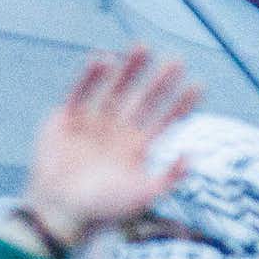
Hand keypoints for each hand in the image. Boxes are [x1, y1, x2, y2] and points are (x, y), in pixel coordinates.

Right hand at [14, 48, 199, 255]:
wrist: (60, 210)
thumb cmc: (103, 210)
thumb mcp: (143, 196)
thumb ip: (169, 176)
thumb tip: (193, 154)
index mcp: (138, 149)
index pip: (165, 120)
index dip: (181, 104)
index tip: (198, 85)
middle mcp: (118, 131)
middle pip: (142, 99)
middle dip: (159, 81)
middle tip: (176, 60)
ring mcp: (93, 122)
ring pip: (115, 89)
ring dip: (128, 69)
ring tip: (142, 47)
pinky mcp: (67, 117)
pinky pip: (81, 91)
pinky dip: (91, 76)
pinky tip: (103, 59)